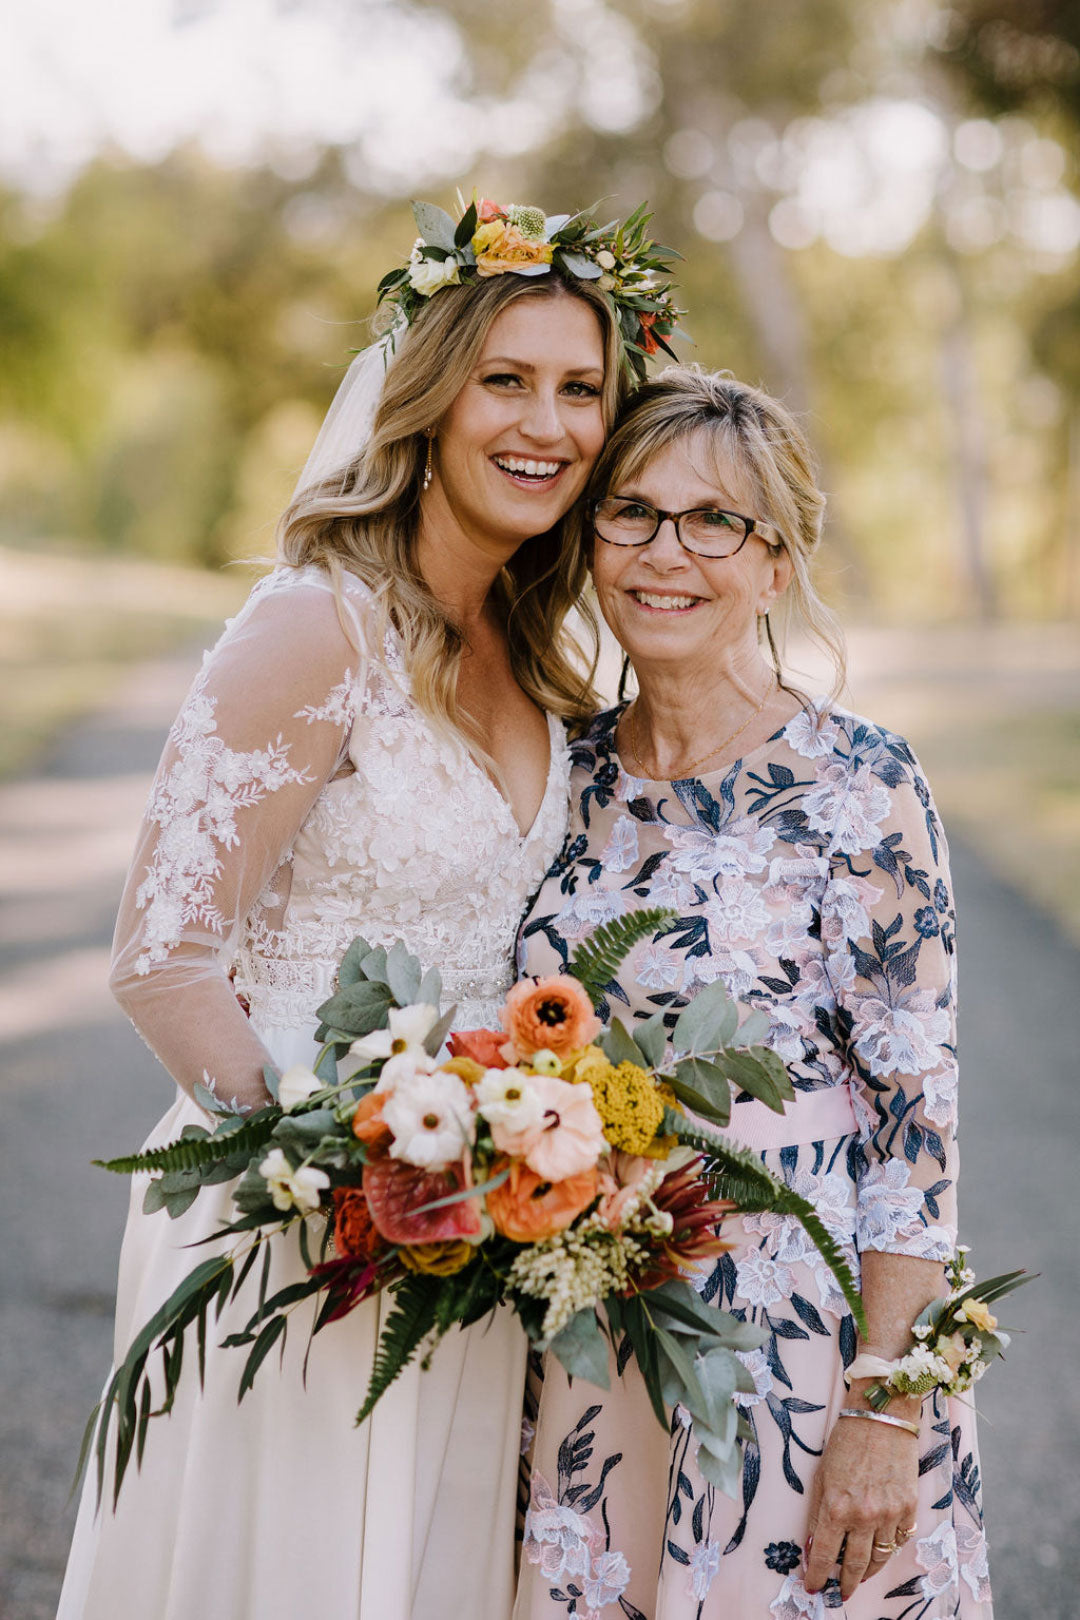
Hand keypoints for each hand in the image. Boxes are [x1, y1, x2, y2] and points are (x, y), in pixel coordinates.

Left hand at [803, 1413, 918, 1599]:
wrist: (881, 1417)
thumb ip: (818, 1516)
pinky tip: (879, 1551)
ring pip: (879, 1559)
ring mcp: (890, 1514)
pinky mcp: (909, 1508)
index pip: (824, 1556)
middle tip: (838, 1593)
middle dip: (844, 1584)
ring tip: (857, 1578)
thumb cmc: (846, 1443)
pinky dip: (888, 1550)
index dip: (816, 1576)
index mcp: (836, 1507)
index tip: (813, 1588)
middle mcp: (864, 1516)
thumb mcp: (822, 1477)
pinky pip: (899, 1541)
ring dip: (867, 1573)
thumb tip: (814, 1548)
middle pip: (855, 1566)